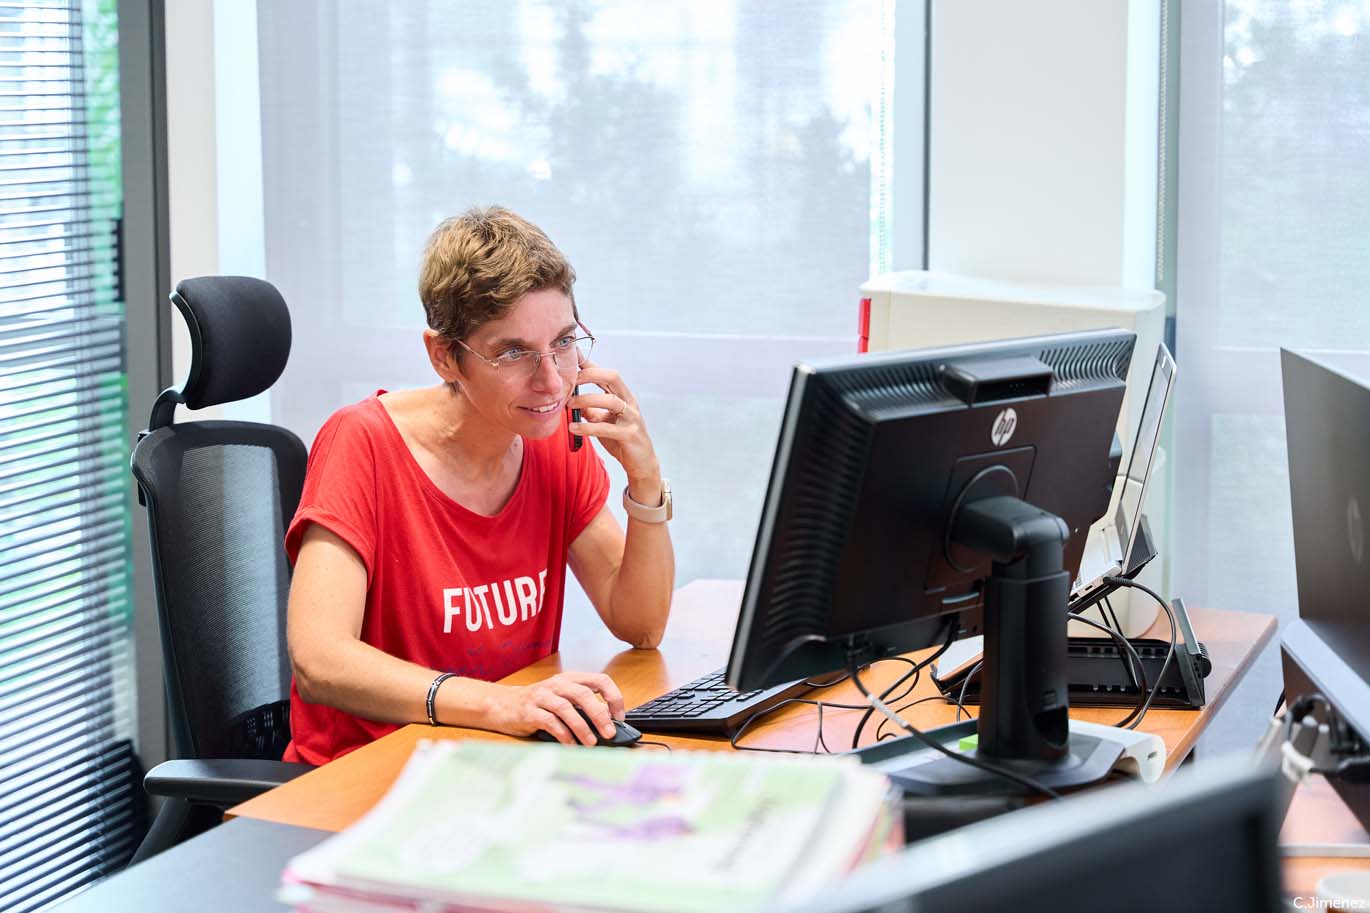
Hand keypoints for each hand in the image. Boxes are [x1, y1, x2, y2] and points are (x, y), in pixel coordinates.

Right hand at [493, 671, 625, 745]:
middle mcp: (557, 684)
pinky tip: (571, 745)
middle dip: (600, 715)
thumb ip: (582, 706)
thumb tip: (608, 722)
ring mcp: (542, 696)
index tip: (619, 716)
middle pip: (584, 694)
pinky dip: (563, 735)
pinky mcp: (529, 711)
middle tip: (609, 733)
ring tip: (592, 743)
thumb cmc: (537, 703)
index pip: (599, 680)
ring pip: (567, 708)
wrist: (503, 704)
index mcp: (570, 679)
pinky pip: (550, 722)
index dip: (613, 697)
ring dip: (582, 727)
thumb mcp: (562, 698)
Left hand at [570, 362, 661, 494]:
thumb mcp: (603, 421)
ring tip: (568, 404)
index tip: (572, 359)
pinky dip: (587, 427)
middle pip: (612, 378)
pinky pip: (606, 428)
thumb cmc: (621, 439)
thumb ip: (589, 410)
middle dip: (590, 375)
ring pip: (610, 400)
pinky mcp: (629, 434)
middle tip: (570, 380)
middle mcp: (629, 402)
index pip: (606, 374)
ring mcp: (631, 418)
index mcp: (623, 396)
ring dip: (586, 400)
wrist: (641, 462)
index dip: (590, 365)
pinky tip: (573, 428)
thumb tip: (568, 401)